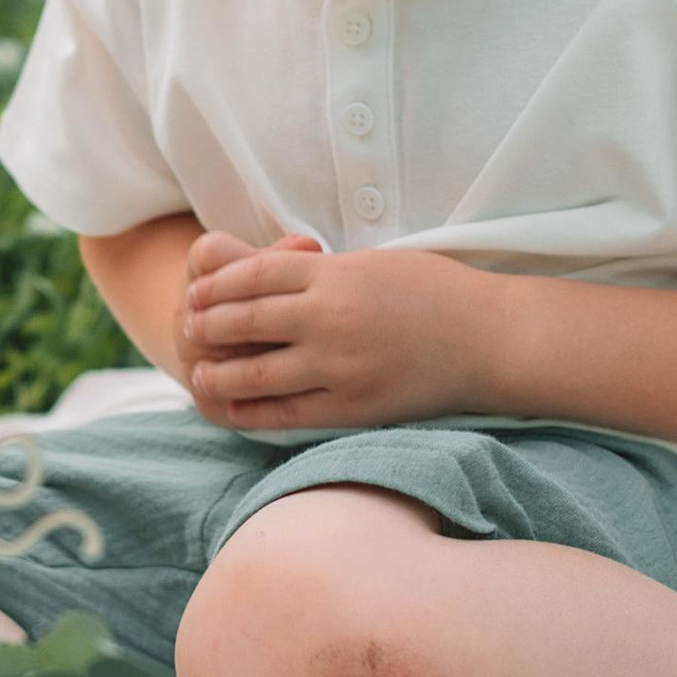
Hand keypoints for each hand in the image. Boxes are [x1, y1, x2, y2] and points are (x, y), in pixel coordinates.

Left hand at [180, 228, 496, 431]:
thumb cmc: (434, 292)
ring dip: (219, 374)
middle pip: (243, 320)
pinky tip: (233, 409)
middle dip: (207, 326)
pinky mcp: (354, 407)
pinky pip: (287, 413)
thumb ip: (315, 269)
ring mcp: (340, 366)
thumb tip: (259, 270)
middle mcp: (330, 318)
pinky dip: (252, 412)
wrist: (490, 339)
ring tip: (199, 374)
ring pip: (255, 374)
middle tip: (186, 330)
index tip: (196, 291)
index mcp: (334, 274)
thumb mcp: (370, 263)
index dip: (216, 285)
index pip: (252, 275)